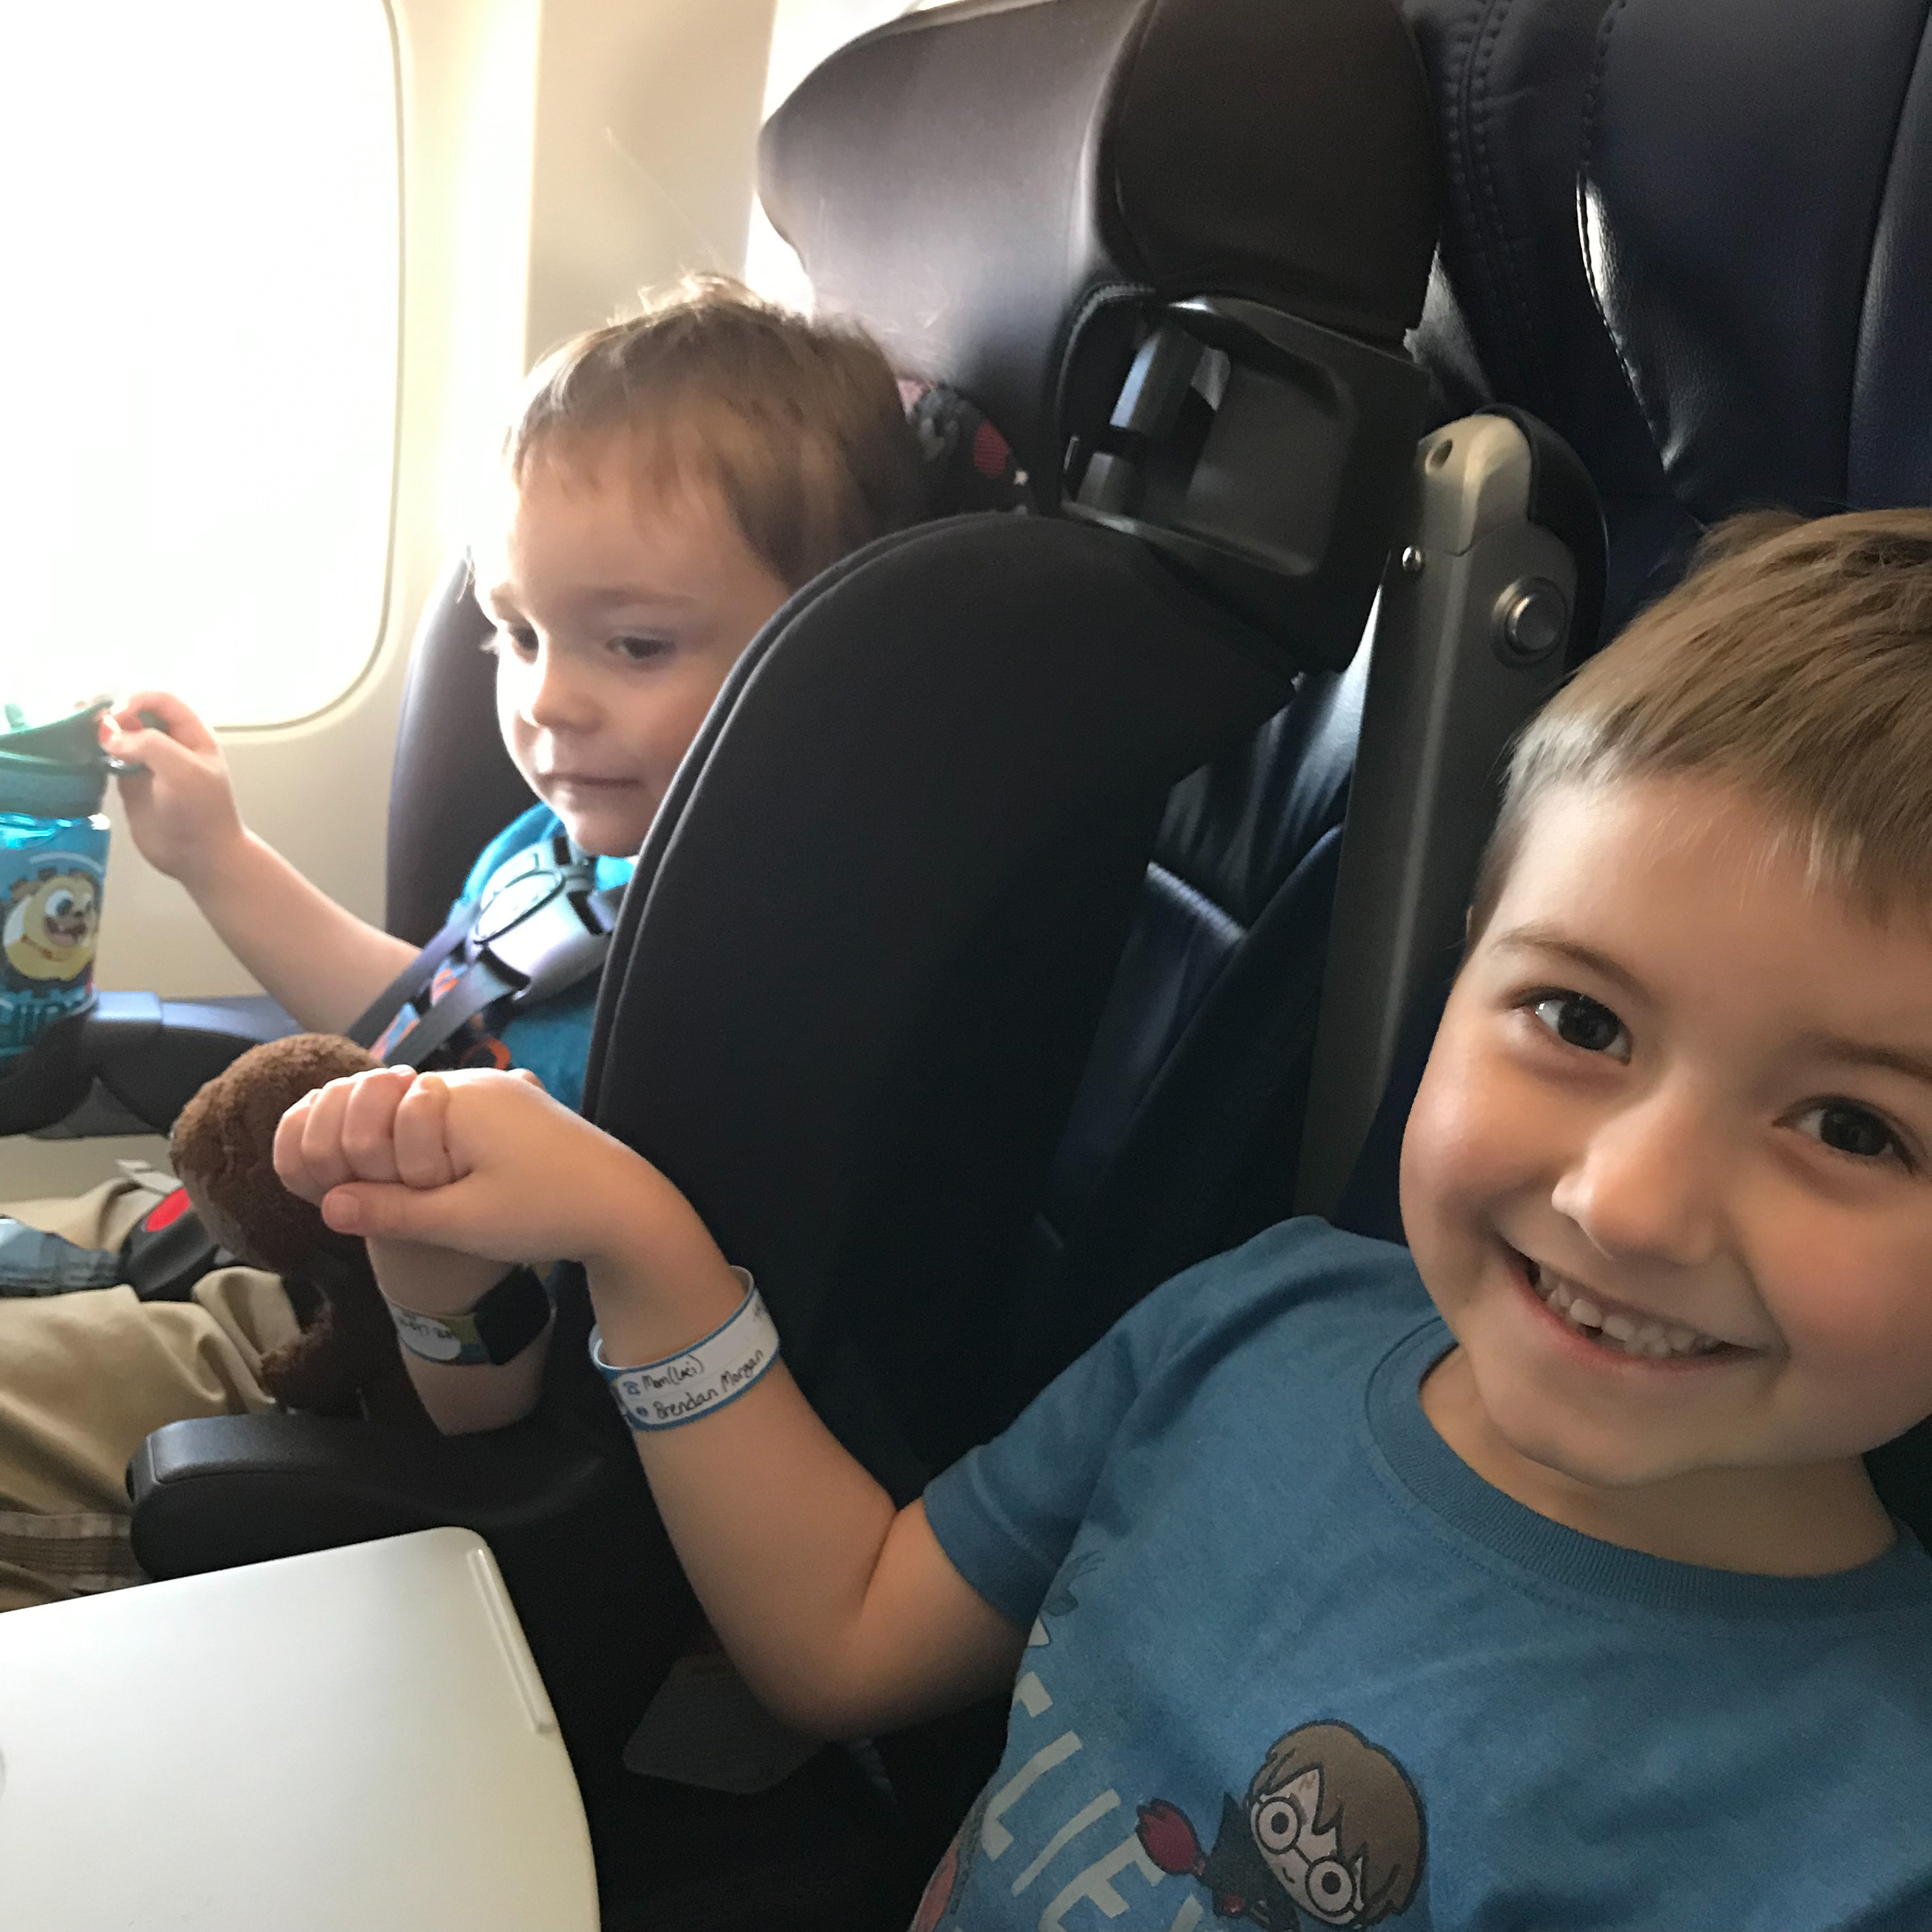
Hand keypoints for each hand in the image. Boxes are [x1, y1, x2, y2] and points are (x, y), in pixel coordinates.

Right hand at [100, 691, 244, 886]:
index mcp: (192, 735)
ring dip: (100, 730)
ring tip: (77, 730)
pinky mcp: (131, 784)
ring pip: (121, 735)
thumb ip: (149, 745)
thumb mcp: (183, 771)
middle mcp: (170, 745)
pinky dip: (95, 752)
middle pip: (137, 713)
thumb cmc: (201, 811)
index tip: (117, 717)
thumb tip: (109, 735)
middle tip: (86, 718)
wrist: (201, 857)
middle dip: (112, 711)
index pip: (161, 701)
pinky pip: (110, 759)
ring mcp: (149, 764)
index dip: (136, 700)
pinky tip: (81, 752)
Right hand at [273, 1065, 695, 1276]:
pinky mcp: (509, 1109)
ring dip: (399, 1150)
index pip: (360, 1107)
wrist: (629, 1206)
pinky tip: (442, 1183)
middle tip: (382, 1200)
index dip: (345, 1152)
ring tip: (414, 1196)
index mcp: (452, 1100)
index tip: (351, 1196)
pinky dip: (430, 1147)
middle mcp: (470, 1083)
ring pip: (413, 1112)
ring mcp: (493, 1092)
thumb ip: (391, 1211)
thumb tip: (327, 1206)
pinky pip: (446, 1117)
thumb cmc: (546, 1212)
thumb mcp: (462, 1222)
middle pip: (383, 1104)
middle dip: (368, 1150)